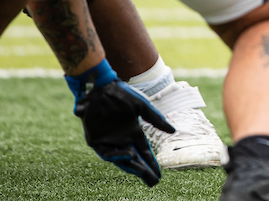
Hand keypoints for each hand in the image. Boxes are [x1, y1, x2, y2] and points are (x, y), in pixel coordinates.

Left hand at [67, 61, 173, 186]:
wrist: (101, 86)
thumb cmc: (122, 94)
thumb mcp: (143, 107)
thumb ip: (156, 119)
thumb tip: (173, 131)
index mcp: (133, 131)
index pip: (144, 152)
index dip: (152, 163)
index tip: (158, 175)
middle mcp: (122, 139)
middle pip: (135, 160)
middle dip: (144, 171)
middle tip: (153, 181)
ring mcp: (109, 141)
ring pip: (121, 160)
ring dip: (132, 167)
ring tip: (143, 173)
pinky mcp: (95, 140)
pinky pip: (106, 153)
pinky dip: (117, 157)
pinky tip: (129, 156)